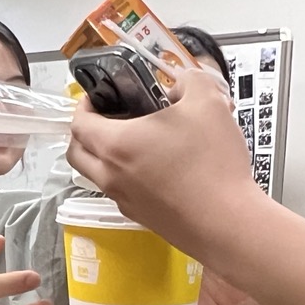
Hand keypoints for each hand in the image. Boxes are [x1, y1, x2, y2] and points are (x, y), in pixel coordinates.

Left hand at [69, 68, 262, 254]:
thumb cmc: (212, 161)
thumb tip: (180, 85)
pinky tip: (156, 168)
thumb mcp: (207, 101)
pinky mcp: (142, 219)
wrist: (227, 223)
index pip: (79, 124)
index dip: (83, 105)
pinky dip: (125, 177)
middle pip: (77, 154)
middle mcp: (111, 176)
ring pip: (97, 176)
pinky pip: (120, 193)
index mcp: (115, 144)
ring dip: (103, 156)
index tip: (97, 97)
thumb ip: (189, 81)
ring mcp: (124, 201)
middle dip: (83, 133)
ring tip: (134, 141)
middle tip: (106, 118)